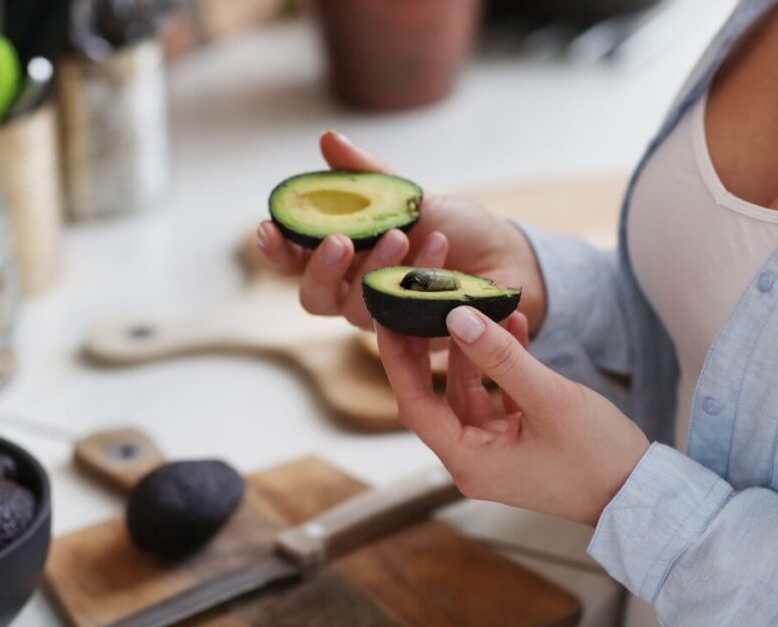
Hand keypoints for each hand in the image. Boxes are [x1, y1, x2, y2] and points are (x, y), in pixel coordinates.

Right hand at [257, 130, 546, 332]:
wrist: (508, 258)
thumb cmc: (455, 228)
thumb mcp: (408, 194)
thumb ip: (365, 176)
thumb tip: (328, 139)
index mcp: (344, 258)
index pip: (293, 262)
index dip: (276, 249)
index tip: (268, 227)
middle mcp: (354, 292)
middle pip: (313, 296)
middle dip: (321, 269)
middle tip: (340, 240)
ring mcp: (382, 319)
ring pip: (355, 310)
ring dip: (376, 269)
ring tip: (403, 234)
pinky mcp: (415, 337)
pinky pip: (402, 316)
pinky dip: (417, 278)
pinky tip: (437, 250)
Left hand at [376, 307, 648, 525]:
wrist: (643, 496)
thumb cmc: (599, 457)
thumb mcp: (549, 399)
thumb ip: (501, 358)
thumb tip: (457, 317)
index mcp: (469, 461)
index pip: (414, 405)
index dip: (397, 361)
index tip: (386, 320)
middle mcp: (472, 460)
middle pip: (433, 398)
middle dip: (426, 352)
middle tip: (415, 306)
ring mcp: (493, 453)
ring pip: (466, 393)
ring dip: (473, 352)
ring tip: (477, 305)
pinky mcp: (514, 443)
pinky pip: (495, 398)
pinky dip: (499, 367)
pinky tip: (513, 327)